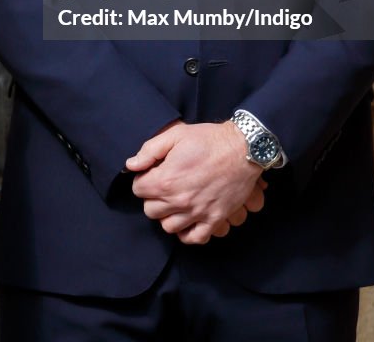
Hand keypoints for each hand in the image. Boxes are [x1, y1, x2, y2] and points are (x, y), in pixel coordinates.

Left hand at [126, 121, 265, 243]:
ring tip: (174, 202)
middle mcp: (179, 201)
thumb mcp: (175, 135)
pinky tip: (187, 220)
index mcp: (166, 180)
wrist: (242, 149)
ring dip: (167, 215)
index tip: (152, 173)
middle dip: (152, 198)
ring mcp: (198, 212)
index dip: (142, 179)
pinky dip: (188, 233)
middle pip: (151, 211)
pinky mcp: (215, 219)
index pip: (138, 190)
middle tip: (162, 186)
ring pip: (169, 227)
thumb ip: (149, 151)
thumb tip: (131, 165)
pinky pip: (195, 238)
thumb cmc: (207, 140)